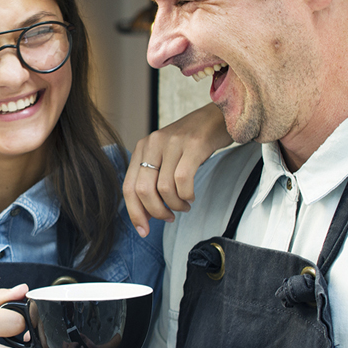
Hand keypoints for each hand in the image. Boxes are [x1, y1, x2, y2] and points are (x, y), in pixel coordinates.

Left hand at [124, 103, 233, 236]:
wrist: (219, 116)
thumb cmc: (193, 142)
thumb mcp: (166, 155)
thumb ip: (154, 178)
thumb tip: (147, 213)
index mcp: (143, 148)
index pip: (128, 187)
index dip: (134, 213)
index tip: (144, 231)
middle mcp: (153, 143)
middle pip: (143, 191)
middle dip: (156, 212)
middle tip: (169, 217)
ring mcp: (173, 143)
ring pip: (164, 189)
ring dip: (175, 205)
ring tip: (184, 205)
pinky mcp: (193, 144)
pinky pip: (183, 180)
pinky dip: (187, 195)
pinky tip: (191, 196)